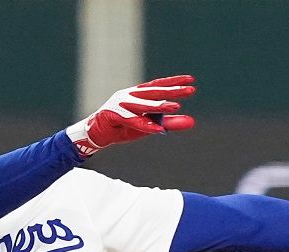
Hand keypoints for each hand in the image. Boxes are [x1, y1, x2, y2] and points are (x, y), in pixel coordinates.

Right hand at [66, 75, 195, 156]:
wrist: (96, 135)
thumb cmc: (123, 128)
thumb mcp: (149, 126)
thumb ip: (169, 123)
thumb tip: (192, 121)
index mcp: (137, 94)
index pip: (158, 85)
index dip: (174, 82)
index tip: (190, 80)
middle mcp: (129, 95)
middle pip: (153, 92)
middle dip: (172, 91)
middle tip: (191, 90)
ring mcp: (120, 104)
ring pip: (143, 105)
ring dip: (160, 106)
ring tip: (176, 106)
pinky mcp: (112, 116)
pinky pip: (131, 121)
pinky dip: (145, 125)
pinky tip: (158, 130)